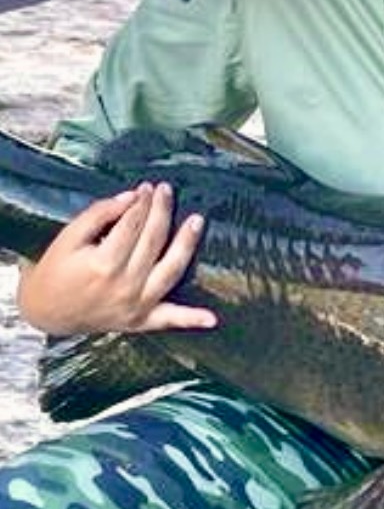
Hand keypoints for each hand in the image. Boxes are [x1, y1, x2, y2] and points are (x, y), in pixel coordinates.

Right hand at [16, 184, 217, 334]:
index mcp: (103, 264)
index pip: (132, 225)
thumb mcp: (69, 237)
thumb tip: (131, 197)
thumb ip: (99, 215)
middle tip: (167, 191)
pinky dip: (192, 319)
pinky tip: (213, 319)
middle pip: (153, 241)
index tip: (147, 187)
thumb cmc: (56, 270)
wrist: (46, 312)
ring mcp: (136, 306)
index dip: (141, 203)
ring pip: (170, 271)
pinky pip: (170, 320)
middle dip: (161, 212)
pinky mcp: (141, 321)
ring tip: (197, 221)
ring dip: (186, 245)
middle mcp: (124, 286)